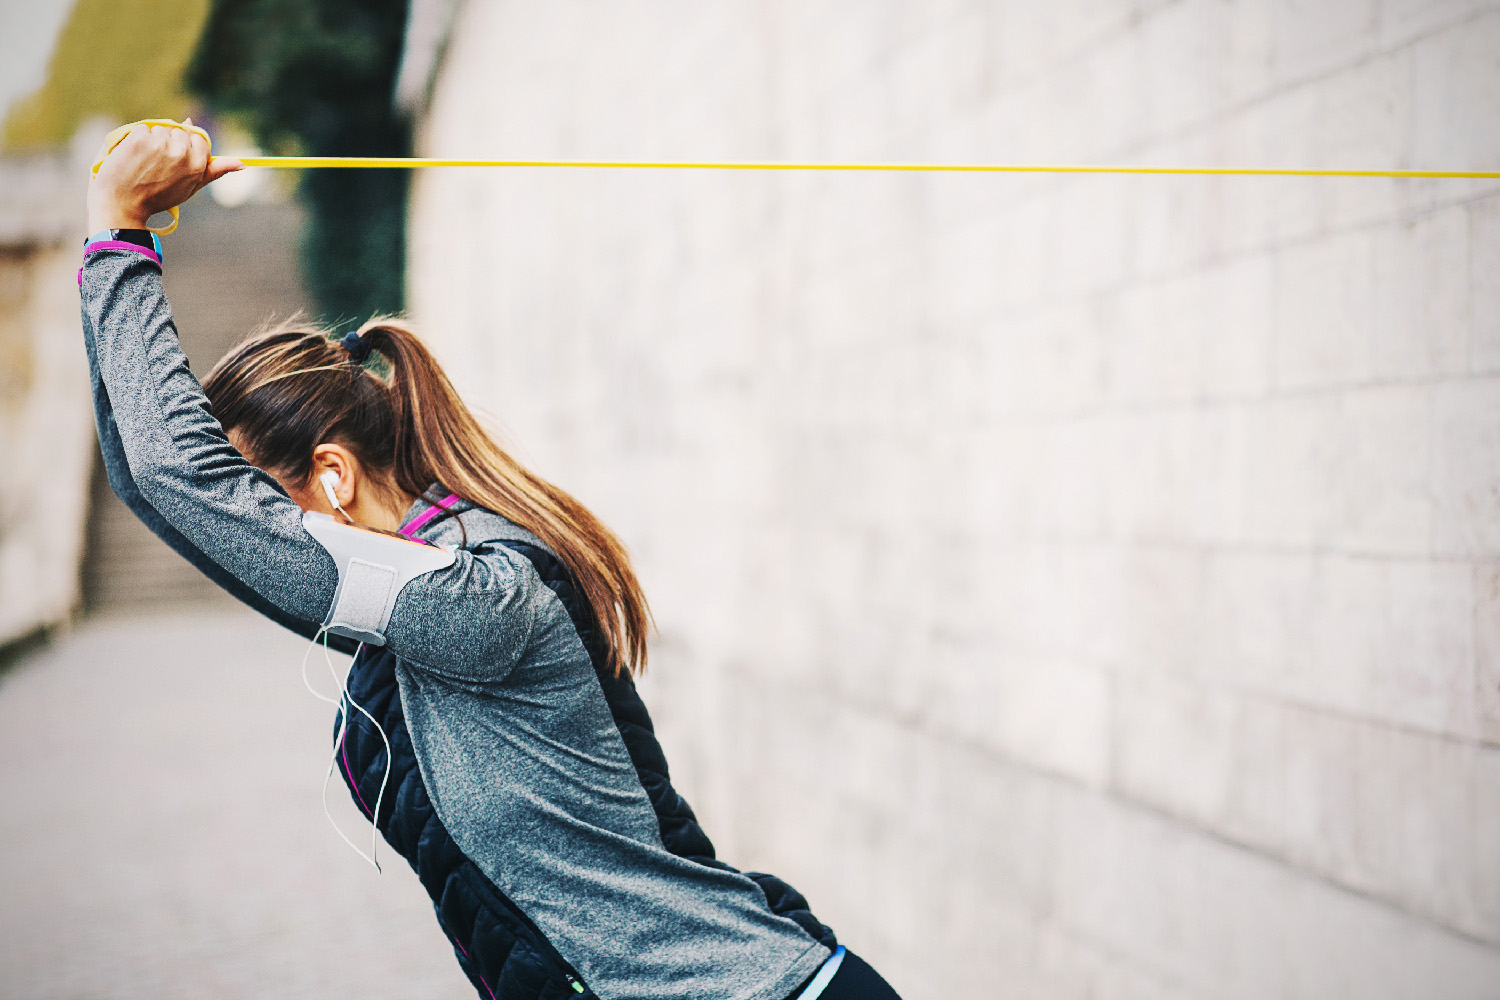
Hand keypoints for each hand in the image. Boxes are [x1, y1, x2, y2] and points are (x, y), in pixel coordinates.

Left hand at [87, 119, 244, 231]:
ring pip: (161, 129)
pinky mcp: (140, 138)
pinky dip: (136, 139)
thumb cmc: (158, 198)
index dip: (186, 148)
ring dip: (153, 140)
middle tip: (156, 165)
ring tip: (144, 162)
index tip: (174, 160)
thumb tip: (242, 164)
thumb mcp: (191, 187)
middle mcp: (181, 152)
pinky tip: (133, 156)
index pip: (198, 139)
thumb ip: (214, 171)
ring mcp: (160, 144)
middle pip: (180, 131)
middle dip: (169, 142)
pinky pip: (143, 128)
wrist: (122, 204)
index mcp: (197, 165)